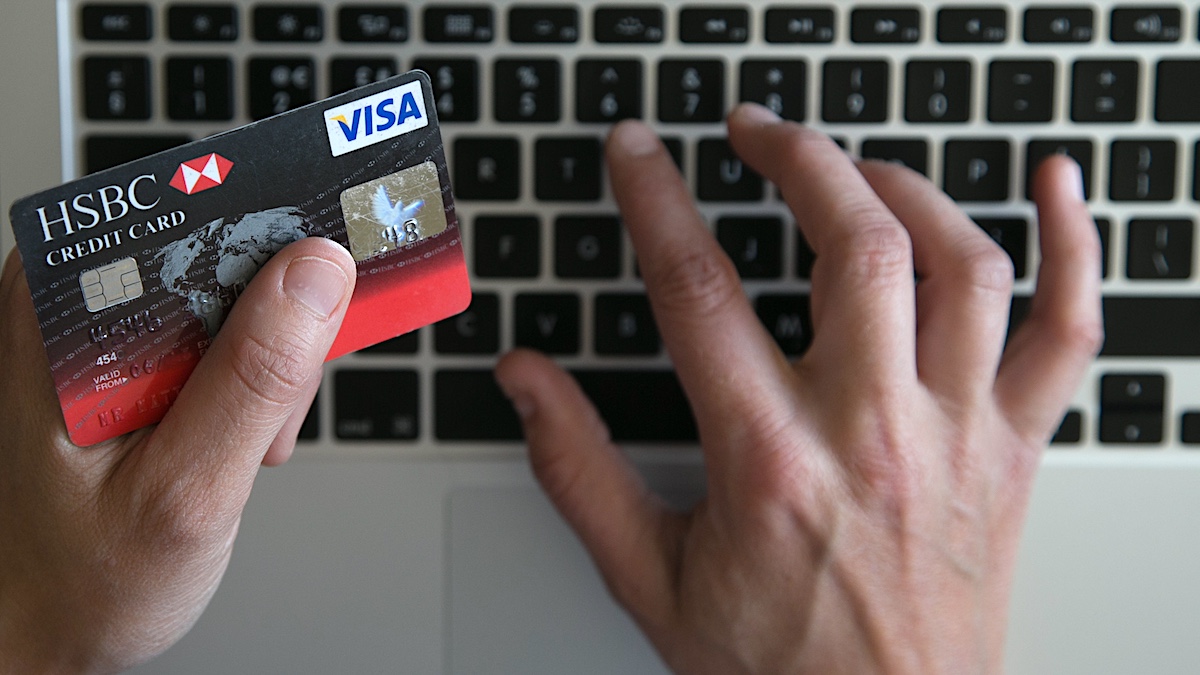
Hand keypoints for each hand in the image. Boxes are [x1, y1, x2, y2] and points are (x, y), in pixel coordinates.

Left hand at [0, 237, 354, 672]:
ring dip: (274, 365)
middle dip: (280, 319)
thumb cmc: (81, 579)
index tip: (342, 248)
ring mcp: (113, 329)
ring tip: (251, 444)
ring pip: (241, 292)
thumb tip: (318, 272)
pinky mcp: (144, 356)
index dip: (272, 220)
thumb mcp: (186, 489)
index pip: (181, 210)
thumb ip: (254, 379)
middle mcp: (81, 300)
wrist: (44, 626)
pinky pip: (232, 334)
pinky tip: (242, 440)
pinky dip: (261, 385)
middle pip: (221, 246)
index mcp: (57, 304)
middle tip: (280, 403)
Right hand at [495, 104, 1101, 673]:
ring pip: (958, 265)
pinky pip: (1071, 331)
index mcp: (770, 462)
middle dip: (795, 158)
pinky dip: (1075, 246)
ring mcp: (956, 436)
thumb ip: (576, 471)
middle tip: (755, 131)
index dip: (656, 199)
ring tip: (857, 168)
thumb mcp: (649, 579)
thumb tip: (528, 382)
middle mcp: (872, 434)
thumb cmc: (778, 670)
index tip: (637, 153)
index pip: (697, 290)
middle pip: (849, 244)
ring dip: (906, 187)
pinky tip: (1055, 186)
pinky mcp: (1014, 451)